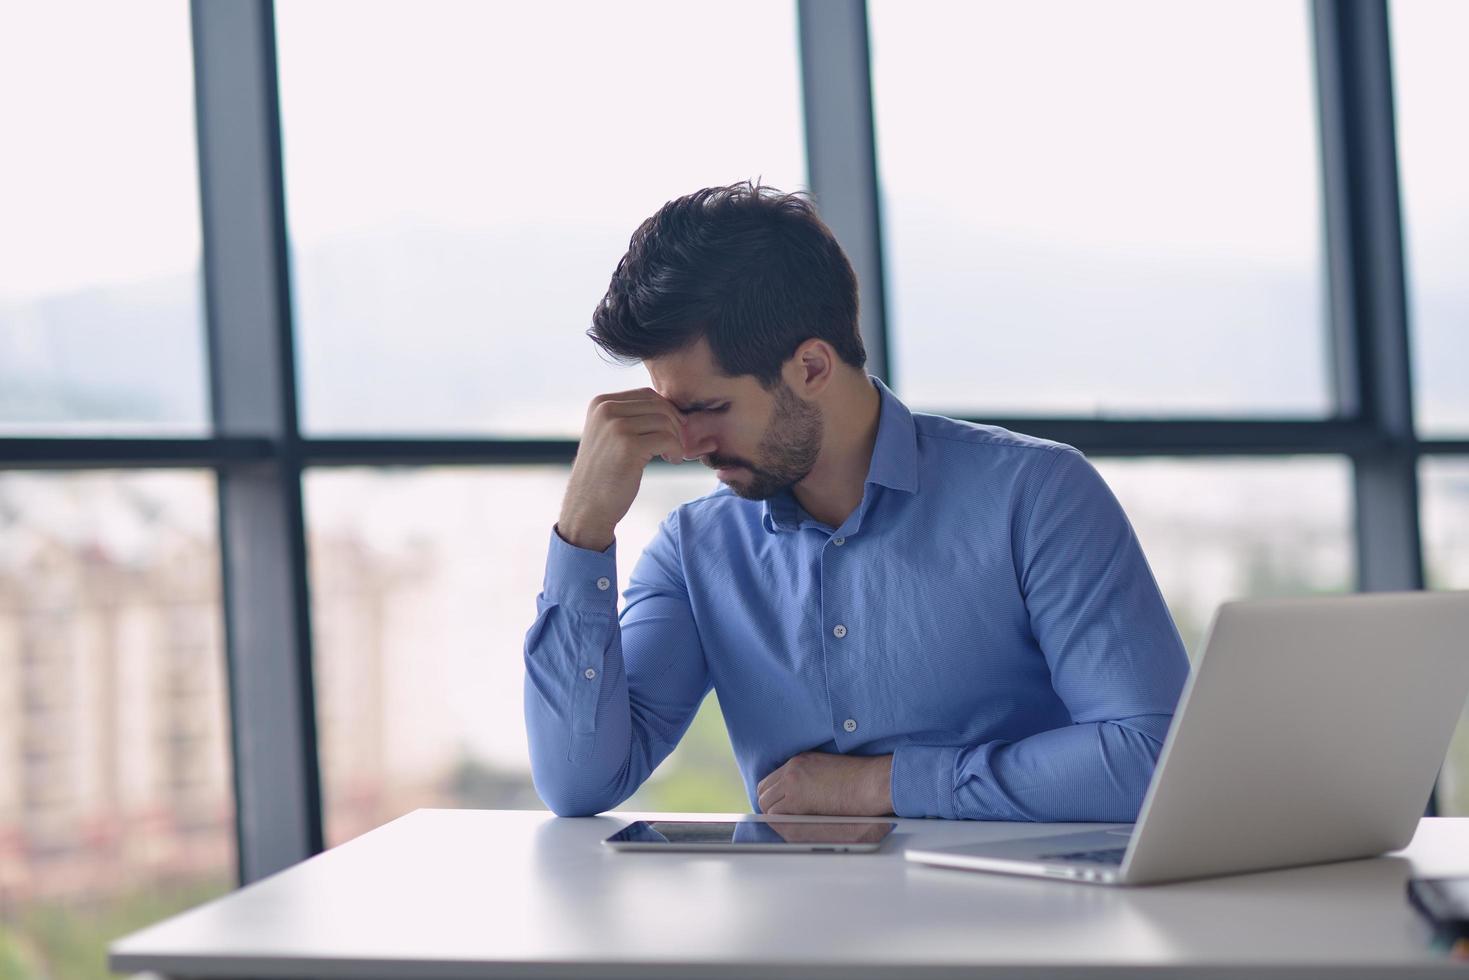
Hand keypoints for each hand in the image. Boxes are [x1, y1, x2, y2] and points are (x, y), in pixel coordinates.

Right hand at [558, 388, 714, 550]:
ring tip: (671, 455)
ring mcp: (615, 427)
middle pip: (658, 406)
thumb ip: (630, 416)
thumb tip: (671, 406)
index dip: (666, 412)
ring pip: (665, 421)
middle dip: (674, 425)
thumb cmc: (605, 474)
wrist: (587, 508)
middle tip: (675, 446)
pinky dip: (675, 450)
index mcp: (600, 403)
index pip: (647, 395)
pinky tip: (671, 460)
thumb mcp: (609, 435)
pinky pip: (667, 439)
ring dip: (675, 439)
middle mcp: (605, 410)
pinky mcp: (628, 446)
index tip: (671, 433)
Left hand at [756, 752, 893, 816]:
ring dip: (776, 816)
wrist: (872, 781)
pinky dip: (781, 822)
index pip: (772, 779)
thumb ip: (811, 779)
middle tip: (783, 819)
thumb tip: (804, 798)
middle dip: (770, 806)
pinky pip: (775, 814)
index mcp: (800, 760)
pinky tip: (795, 826)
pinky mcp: (797, 798)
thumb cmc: (861, 780)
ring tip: (792, 824)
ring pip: (766, 804)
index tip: (781, 806)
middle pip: (763, 790)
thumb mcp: (829, 770)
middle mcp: (793, 768)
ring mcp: (792, 782)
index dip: (774, 796)